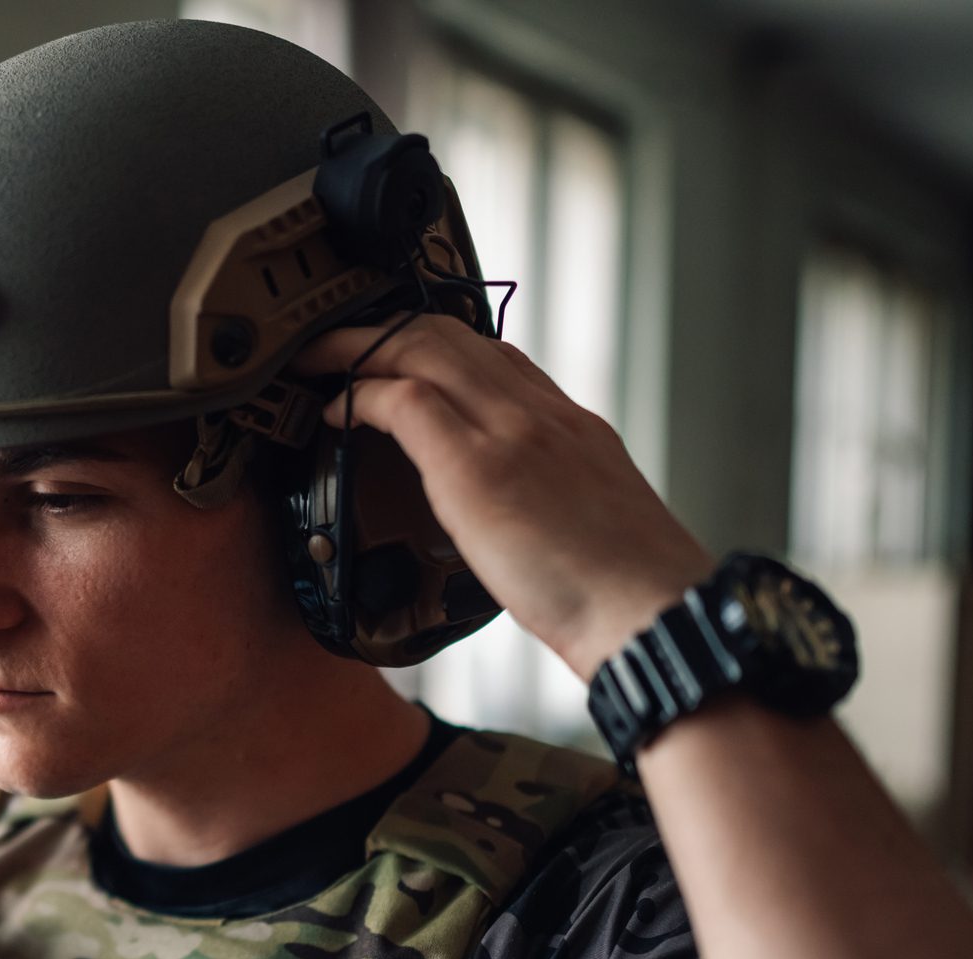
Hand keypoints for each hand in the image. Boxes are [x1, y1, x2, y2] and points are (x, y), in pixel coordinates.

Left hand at [293, 315, 714, 680]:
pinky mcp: (477, 467)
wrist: (653, 614)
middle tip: (336, 343)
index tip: (400, 358)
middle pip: (450, 336)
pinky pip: (404, 400)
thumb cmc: (627, 594)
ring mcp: (510, 432)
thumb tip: (515, 520)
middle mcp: (540, 413)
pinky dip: (358, 394)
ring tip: (318, 362)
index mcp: (570, 425)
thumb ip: (549, 499)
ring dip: (358, 348)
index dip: (438, 346)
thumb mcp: (592, 521)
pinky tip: (333, 410)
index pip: (498, 355)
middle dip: (384, 329)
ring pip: (422, 348)